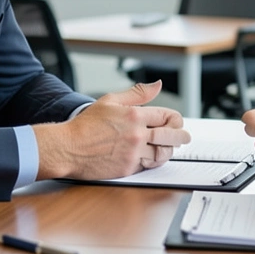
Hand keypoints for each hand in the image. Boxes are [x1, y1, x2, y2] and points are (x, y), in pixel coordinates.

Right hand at [34, 81, 190, 179]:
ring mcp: (133, 152)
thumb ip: (137, 93)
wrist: (68, 147)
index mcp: (135, 115)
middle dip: (182, 136)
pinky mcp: (128, 168)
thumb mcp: (110, 100)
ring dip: (170, 150)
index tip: (175, 121)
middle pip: (172, 135)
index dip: (175, 119)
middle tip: (185, 137)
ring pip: (164, 152)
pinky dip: (155, 161)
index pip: (168, 116)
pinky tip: (155, 157)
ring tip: (171, 148)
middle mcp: (137, 134)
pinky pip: (150, 165)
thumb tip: (157, 85)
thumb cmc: (86, 125)